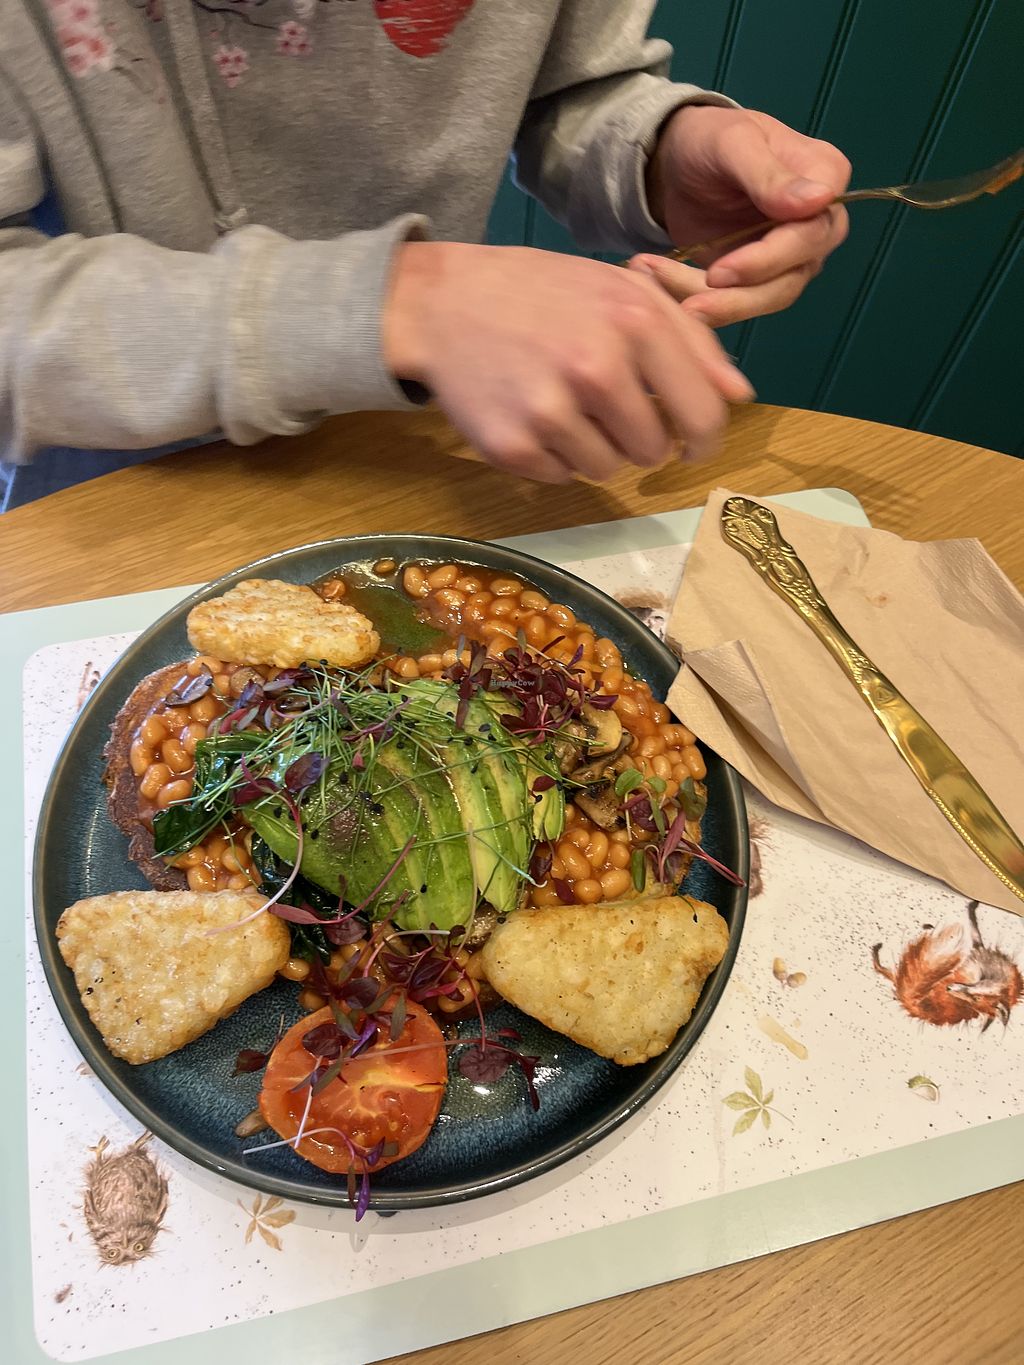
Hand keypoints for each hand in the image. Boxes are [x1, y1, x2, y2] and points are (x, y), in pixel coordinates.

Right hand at [383, 241, 753, 483]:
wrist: (443, 306)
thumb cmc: (544, 294)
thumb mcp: (622, 290)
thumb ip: (691, 338)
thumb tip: (740, 395)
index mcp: (634, 323)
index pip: (703, 415)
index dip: (705, 439)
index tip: (694, 444)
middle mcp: (596, 369)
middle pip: (654, 450)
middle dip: (640, 438)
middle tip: (606, 407)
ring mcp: (551, 413)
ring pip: (608, 470)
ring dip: (596, 448)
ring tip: (564, 404)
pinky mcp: (513, 448)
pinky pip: (562, 478)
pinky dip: (553, 458)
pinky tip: (532, 415)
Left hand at [631, 106, 850, 326]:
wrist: (675, 164)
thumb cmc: (709, 140)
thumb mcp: (732, 143)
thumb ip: (770, 174)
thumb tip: (821, 200)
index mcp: (825, 177)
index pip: (812, 233)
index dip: (771, 258)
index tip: (723, 270)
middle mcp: (817, 224)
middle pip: (792, 277)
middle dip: (739, 295)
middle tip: (690, 302)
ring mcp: (790, 257)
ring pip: (765, 300)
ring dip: (716, 307)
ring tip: (669, 295)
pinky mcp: (759, 279)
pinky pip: (736, 305)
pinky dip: (699, 303)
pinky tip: (661, 284)